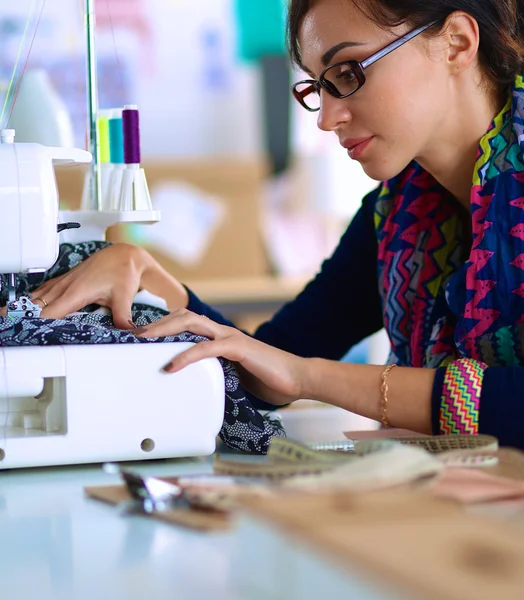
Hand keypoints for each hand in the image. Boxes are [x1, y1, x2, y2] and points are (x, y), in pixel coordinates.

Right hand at [31, 244, 188, 328]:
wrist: (123, 255)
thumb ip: (122, 316)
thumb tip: (128, 332)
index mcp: (76, 292)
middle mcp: (65, 286)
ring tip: (19, 320)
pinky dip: (35, 299)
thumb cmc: (122, 272)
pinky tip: (31, 307)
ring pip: (37, 296)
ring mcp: (63, 281)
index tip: (35, 332)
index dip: (40, 323)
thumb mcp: (123, 297)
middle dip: (28, 317)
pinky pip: (43, 290)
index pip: (49, 312)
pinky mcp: (64, 280)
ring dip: (29, 308)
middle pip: (37, 304)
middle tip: (21, 329)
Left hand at [134, 309, 307, 405]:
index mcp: (220, 338)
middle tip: (134, 333)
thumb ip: (215, 373)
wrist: (296, 378)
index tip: (143, 336)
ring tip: (144, 340)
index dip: (164, 326)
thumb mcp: (233, 375)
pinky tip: (172, 365)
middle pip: (183, 317)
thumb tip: (194, 385)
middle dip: (157, 323)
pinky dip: (187, 355)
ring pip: (192, 323)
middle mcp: (223, 332)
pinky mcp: (238, 348)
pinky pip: (207, 348)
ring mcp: (231, 337)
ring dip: (165, 330)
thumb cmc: (267, 378)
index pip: (188, 324)